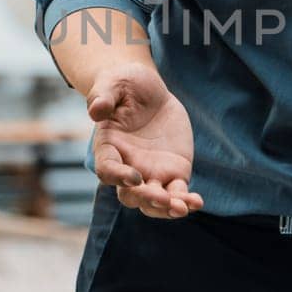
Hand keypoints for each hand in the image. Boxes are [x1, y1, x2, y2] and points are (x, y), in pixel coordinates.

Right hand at [88, 62, 203, 218]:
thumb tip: (95, 110)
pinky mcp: (173, 172)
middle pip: (131, 195)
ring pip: (154, 202)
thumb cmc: (125, 85)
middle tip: (163, 198)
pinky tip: (196, 202)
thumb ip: (102, 96)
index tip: (135, 177)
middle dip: (146, 199)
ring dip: (166, 208)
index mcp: (108, 148)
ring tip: (183, 208)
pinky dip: (186, 201)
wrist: (150, 92)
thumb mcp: (113, 83)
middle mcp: (127, 167)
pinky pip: (178, 193)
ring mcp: (151, 173)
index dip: (118, 177)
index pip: (107, 170)